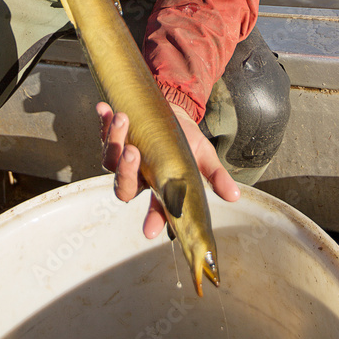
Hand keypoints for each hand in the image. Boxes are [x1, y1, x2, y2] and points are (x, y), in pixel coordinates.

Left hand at [96, 101, 239, 238]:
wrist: (173, 112)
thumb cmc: (186, 140)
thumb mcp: (203, 156)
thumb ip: (215, 176)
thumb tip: (235, 196)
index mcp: (159, 187)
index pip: (155, 210)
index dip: (153, 220)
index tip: (150, 230)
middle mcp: (137, 176)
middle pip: (123, 187)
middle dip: (125, 172)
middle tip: (133, 153)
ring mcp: (123, 157)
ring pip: (110, 159)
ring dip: (114, 139)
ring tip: (122, 119)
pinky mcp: (115, 137)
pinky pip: (103, 132)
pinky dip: (103, 121)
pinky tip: (104, 108)